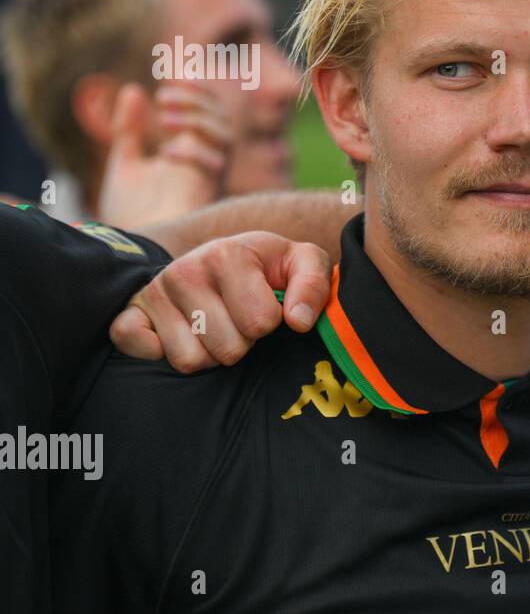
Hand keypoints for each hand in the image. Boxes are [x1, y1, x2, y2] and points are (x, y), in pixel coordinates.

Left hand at [97, 80, 231, 229]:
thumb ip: (128, 130)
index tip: (170, 78)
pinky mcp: (205, 194)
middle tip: (163, 96)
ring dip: (195, 119)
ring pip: (221, 135)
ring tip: (162, 118)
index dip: (196, 91)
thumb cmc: (132, 216)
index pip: (206, 112)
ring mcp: (207, 178)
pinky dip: (192, 151)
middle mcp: (204, 164)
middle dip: (196, 101)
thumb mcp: (125, 163)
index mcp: (189, 154)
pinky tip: (166, 152)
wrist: (132, 252)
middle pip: (219, 119)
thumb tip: (133, 90)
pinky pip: (212, 163)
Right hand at [110, 231, 331, 371]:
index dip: (271, 323)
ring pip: (190, 360)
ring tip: (217, 327)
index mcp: (226, 254)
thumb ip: (314, 285)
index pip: (260, 323)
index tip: (268, 307)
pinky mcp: (131, 312)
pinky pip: (136, 347)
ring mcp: (154, 292)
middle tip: (240, 321)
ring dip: (210, 354)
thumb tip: (299, 321)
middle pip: (227, 348)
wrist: (225, 258)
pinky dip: (160, 353)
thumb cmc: (269, 266)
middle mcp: (184, 270)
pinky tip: (182, 335)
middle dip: (243, 343)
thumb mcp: (304, 262)